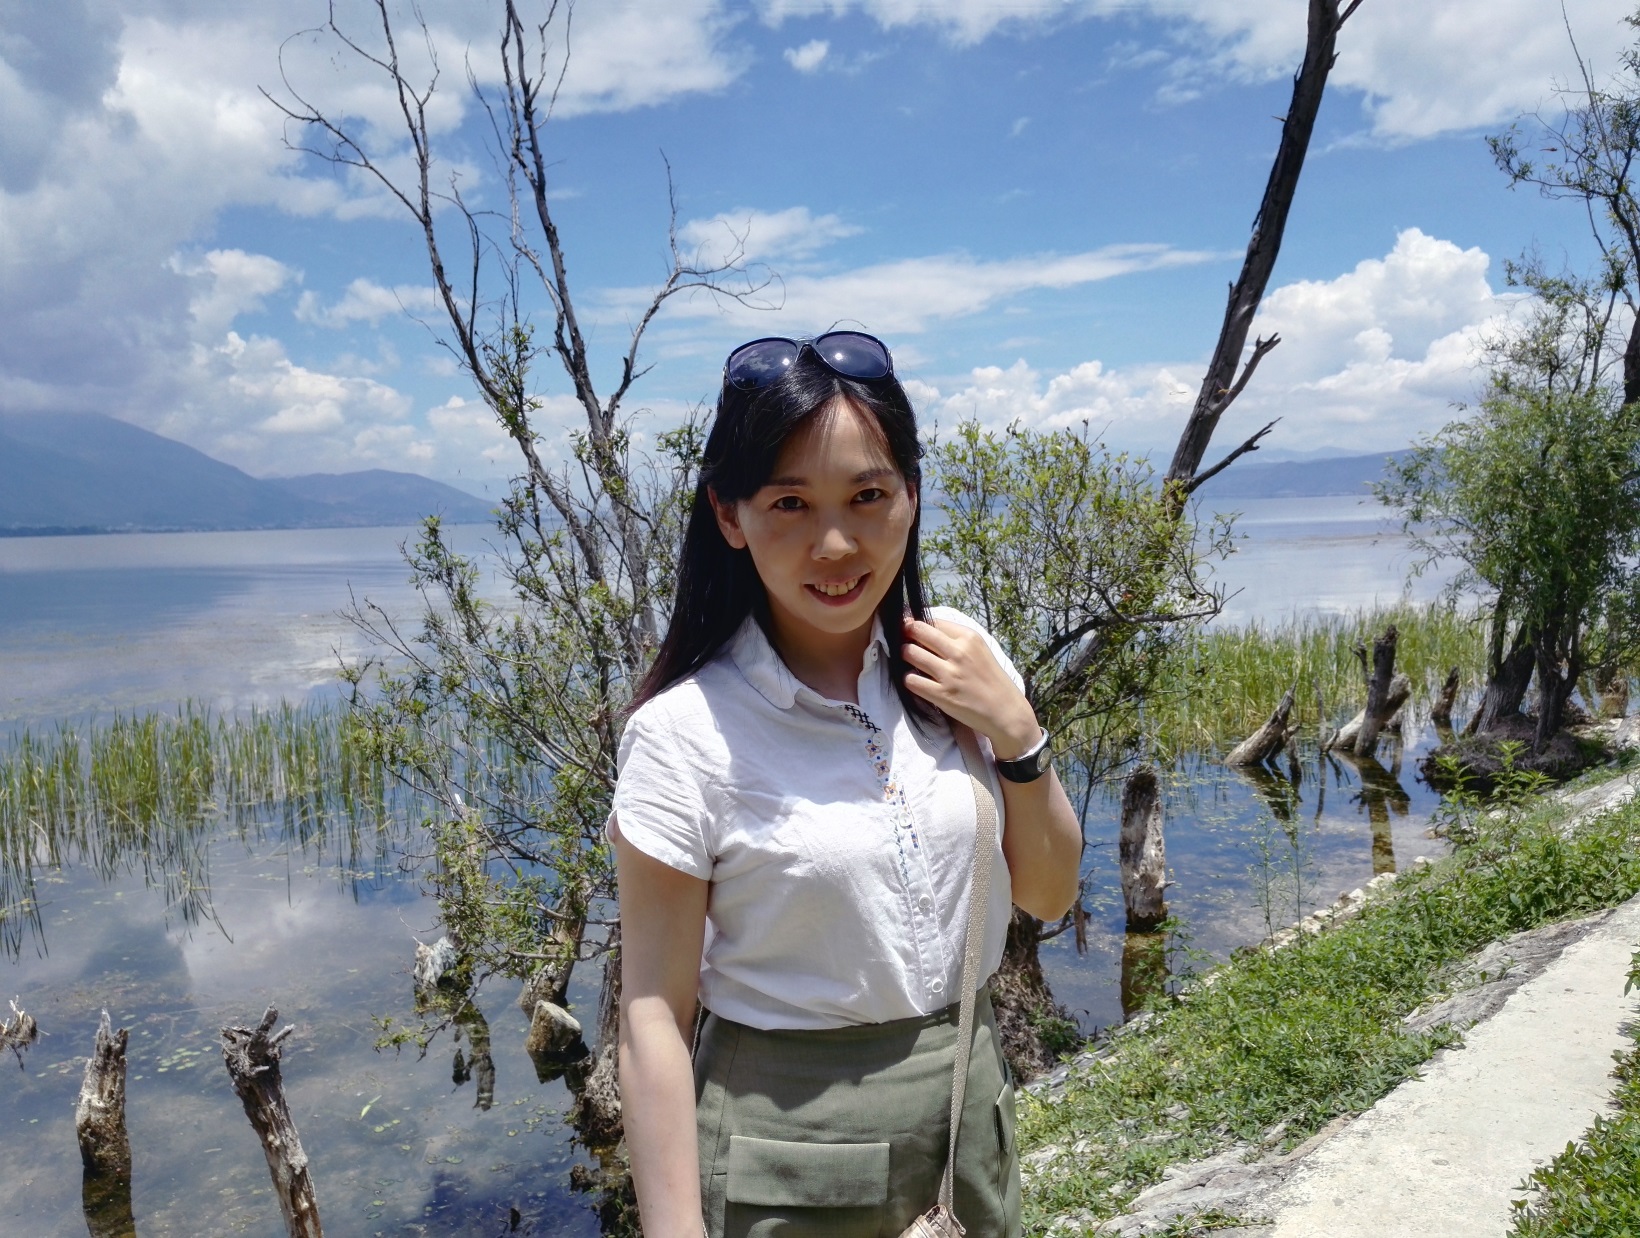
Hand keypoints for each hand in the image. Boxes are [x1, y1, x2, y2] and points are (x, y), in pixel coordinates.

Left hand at [900, 617, 1040, 758]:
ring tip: (909, 660)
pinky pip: (911, 680)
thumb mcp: (979, 650)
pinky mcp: (942, 695)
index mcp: (969, 637)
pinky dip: (908, 679)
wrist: (1005, 711)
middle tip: (902, 640)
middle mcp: (959, 652)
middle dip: (905, 633)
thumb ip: (955, 639)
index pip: (932, 620)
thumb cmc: (991, 679)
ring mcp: (949, 674)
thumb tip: (923, 629)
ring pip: (910, 653)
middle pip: (917, 631)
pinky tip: (915, 680)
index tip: (909, 628)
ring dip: (904, 655)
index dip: (916, 623)